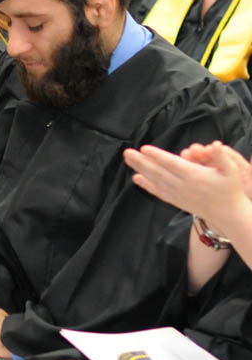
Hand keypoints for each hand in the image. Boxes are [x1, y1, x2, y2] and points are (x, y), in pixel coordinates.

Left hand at [125, 142, 251, 234]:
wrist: (229, 215)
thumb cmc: (231, 190)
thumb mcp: (232, 171)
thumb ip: (222, 157)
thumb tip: (215, 144)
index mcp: (194, 176)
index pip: (172, 164)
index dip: (157, 156)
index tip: (144, 148)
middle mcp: (183, 186)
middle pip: (158, 171)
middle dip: (141, 161)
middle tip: (127, 152)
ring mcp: (178, 194)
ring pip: (155, 180)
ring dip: (140, 169)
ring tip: (128, 160)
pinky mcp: (177, 201)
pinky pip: (159, 192)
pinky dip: (147, 185)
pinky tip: (136, 179)